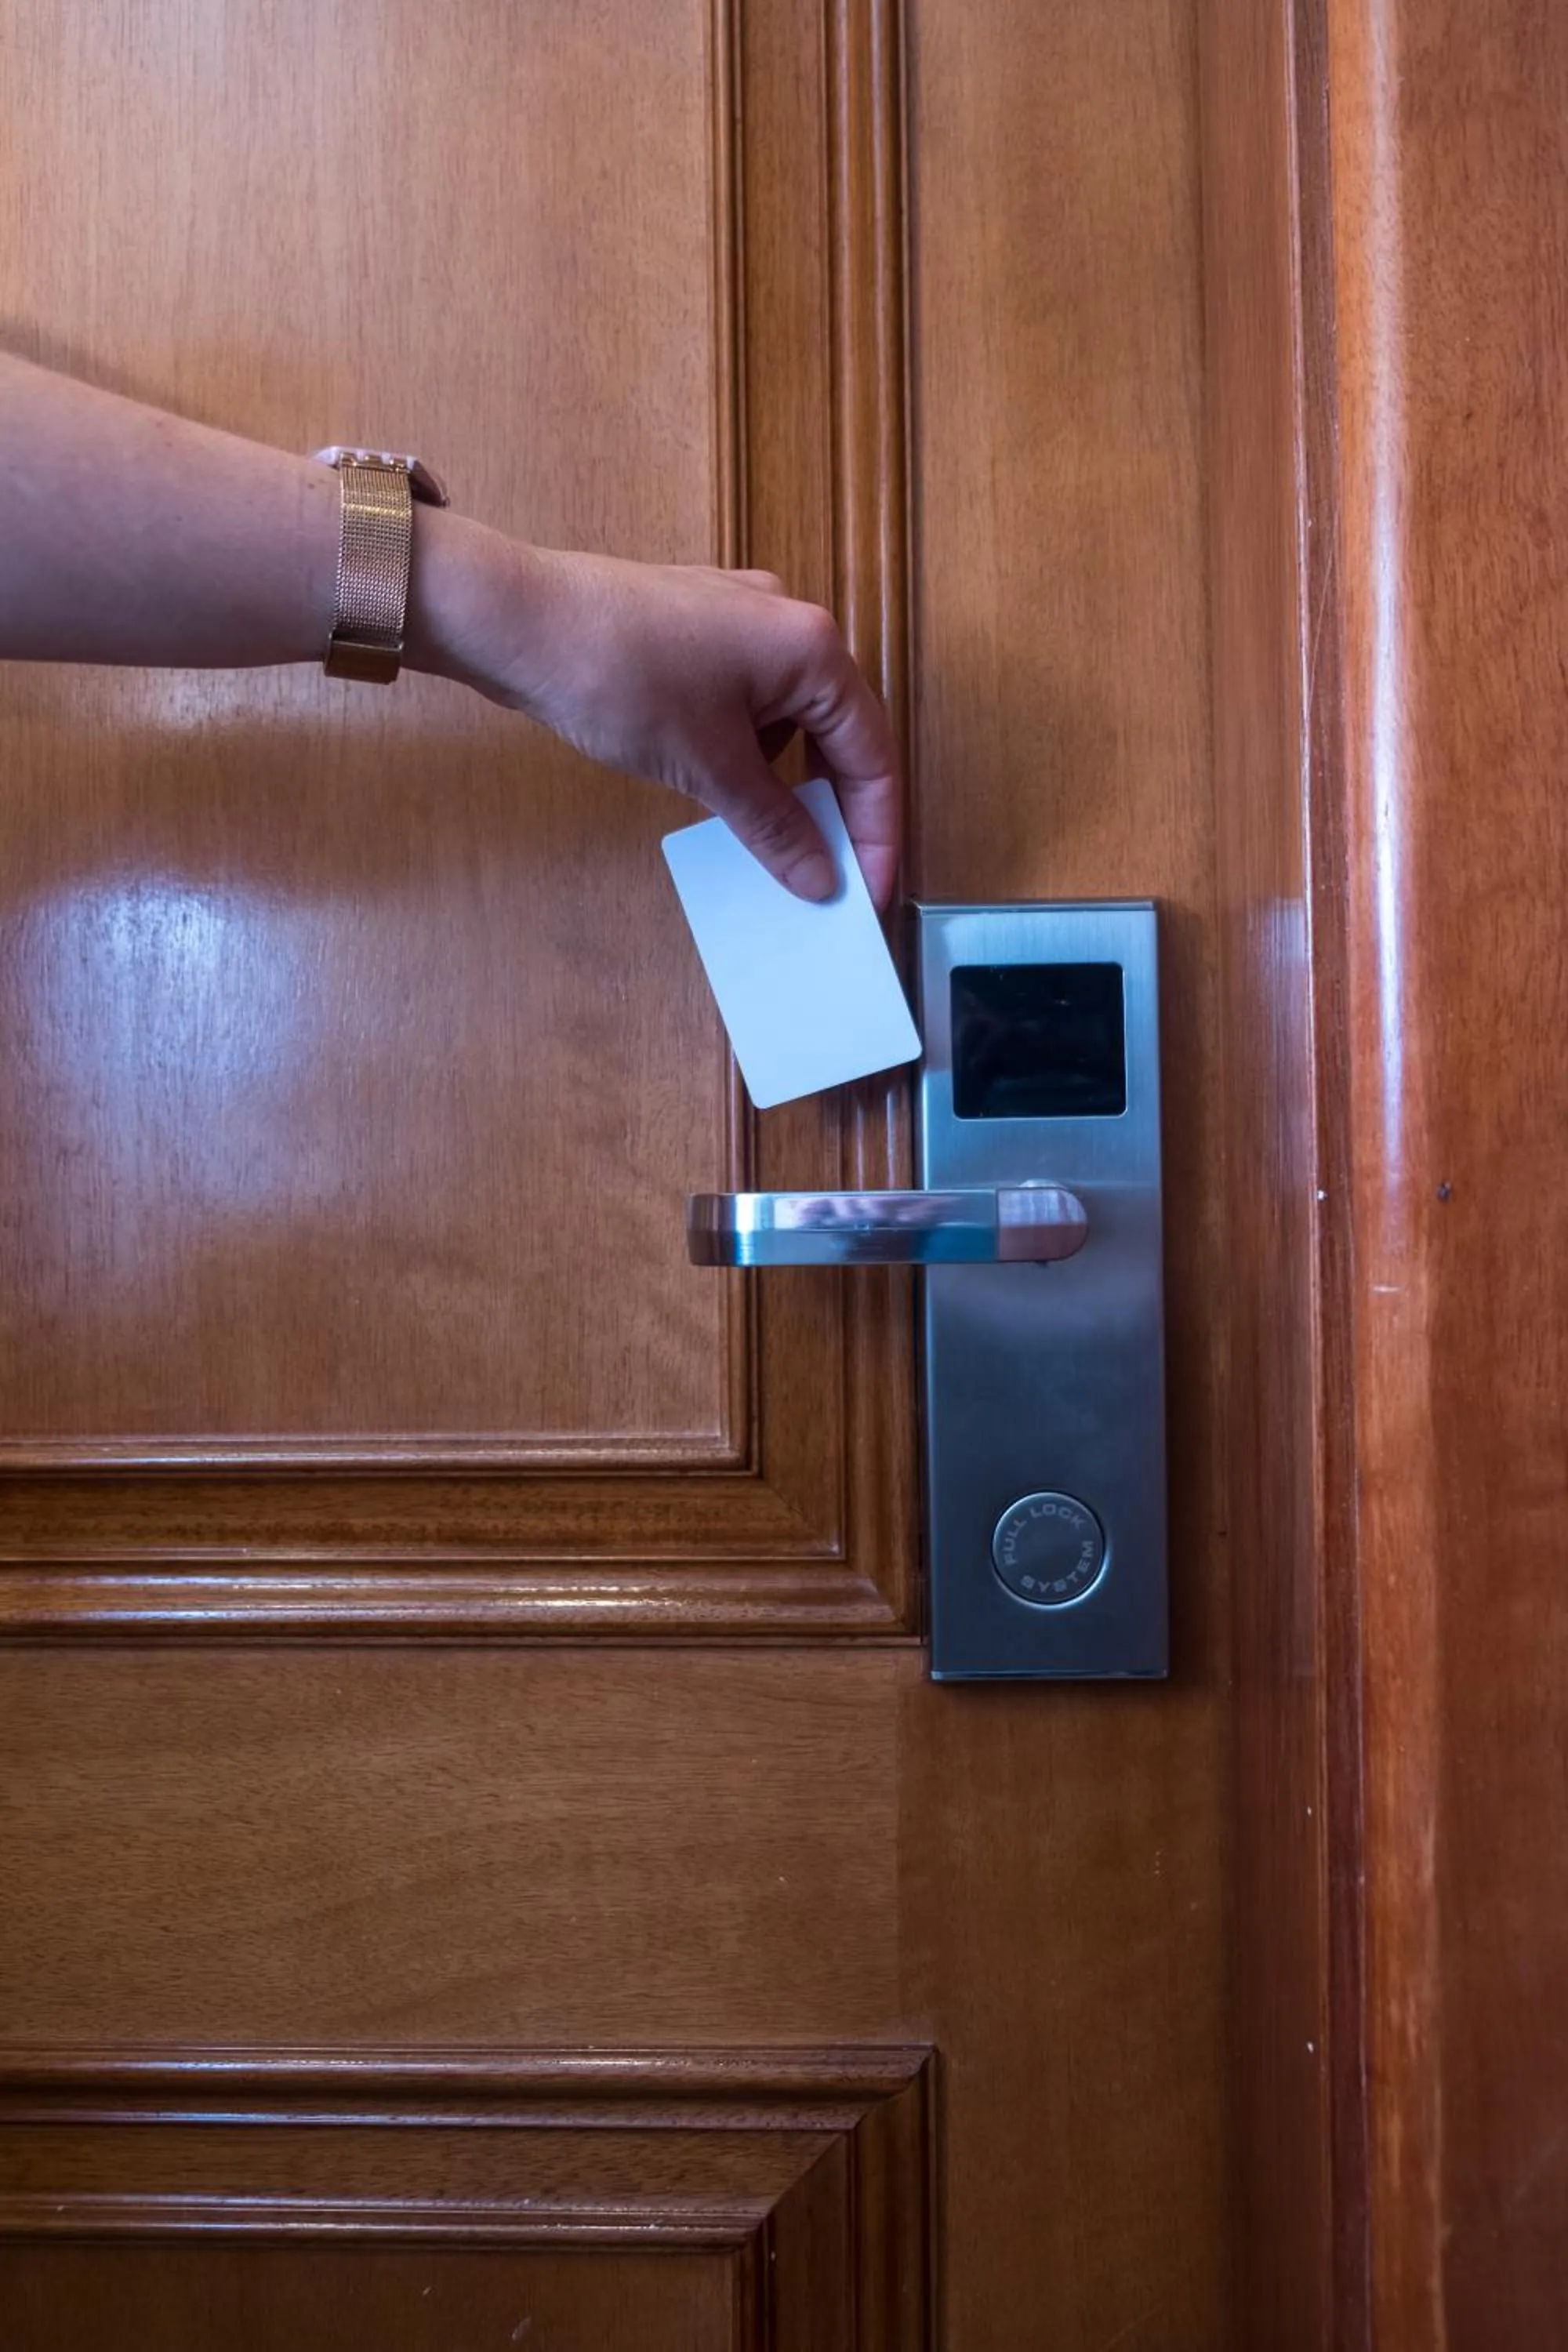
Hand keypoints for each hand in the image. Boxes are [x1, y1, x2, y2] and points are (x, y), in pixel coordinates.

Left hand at [424, 533, 901, 907]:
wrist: (516, 621)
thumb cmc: (617, 676)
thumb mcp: (708, 767)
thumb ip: (775, 826)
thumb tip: (819, 877)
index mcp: (811, 649)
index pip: (870, 755)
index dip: (876, 832)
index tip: (869, 892)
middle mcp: (789, 623)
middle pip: (840, 733)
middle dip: (837, 808)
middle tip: (830, 876)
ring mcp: (742, 620)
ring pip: (793, 719)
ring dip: (788, 781)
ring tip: (773, 841)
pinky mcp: (699, 629)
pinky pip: (750, 702)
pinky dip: (750, 752)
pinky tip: (723, 789)